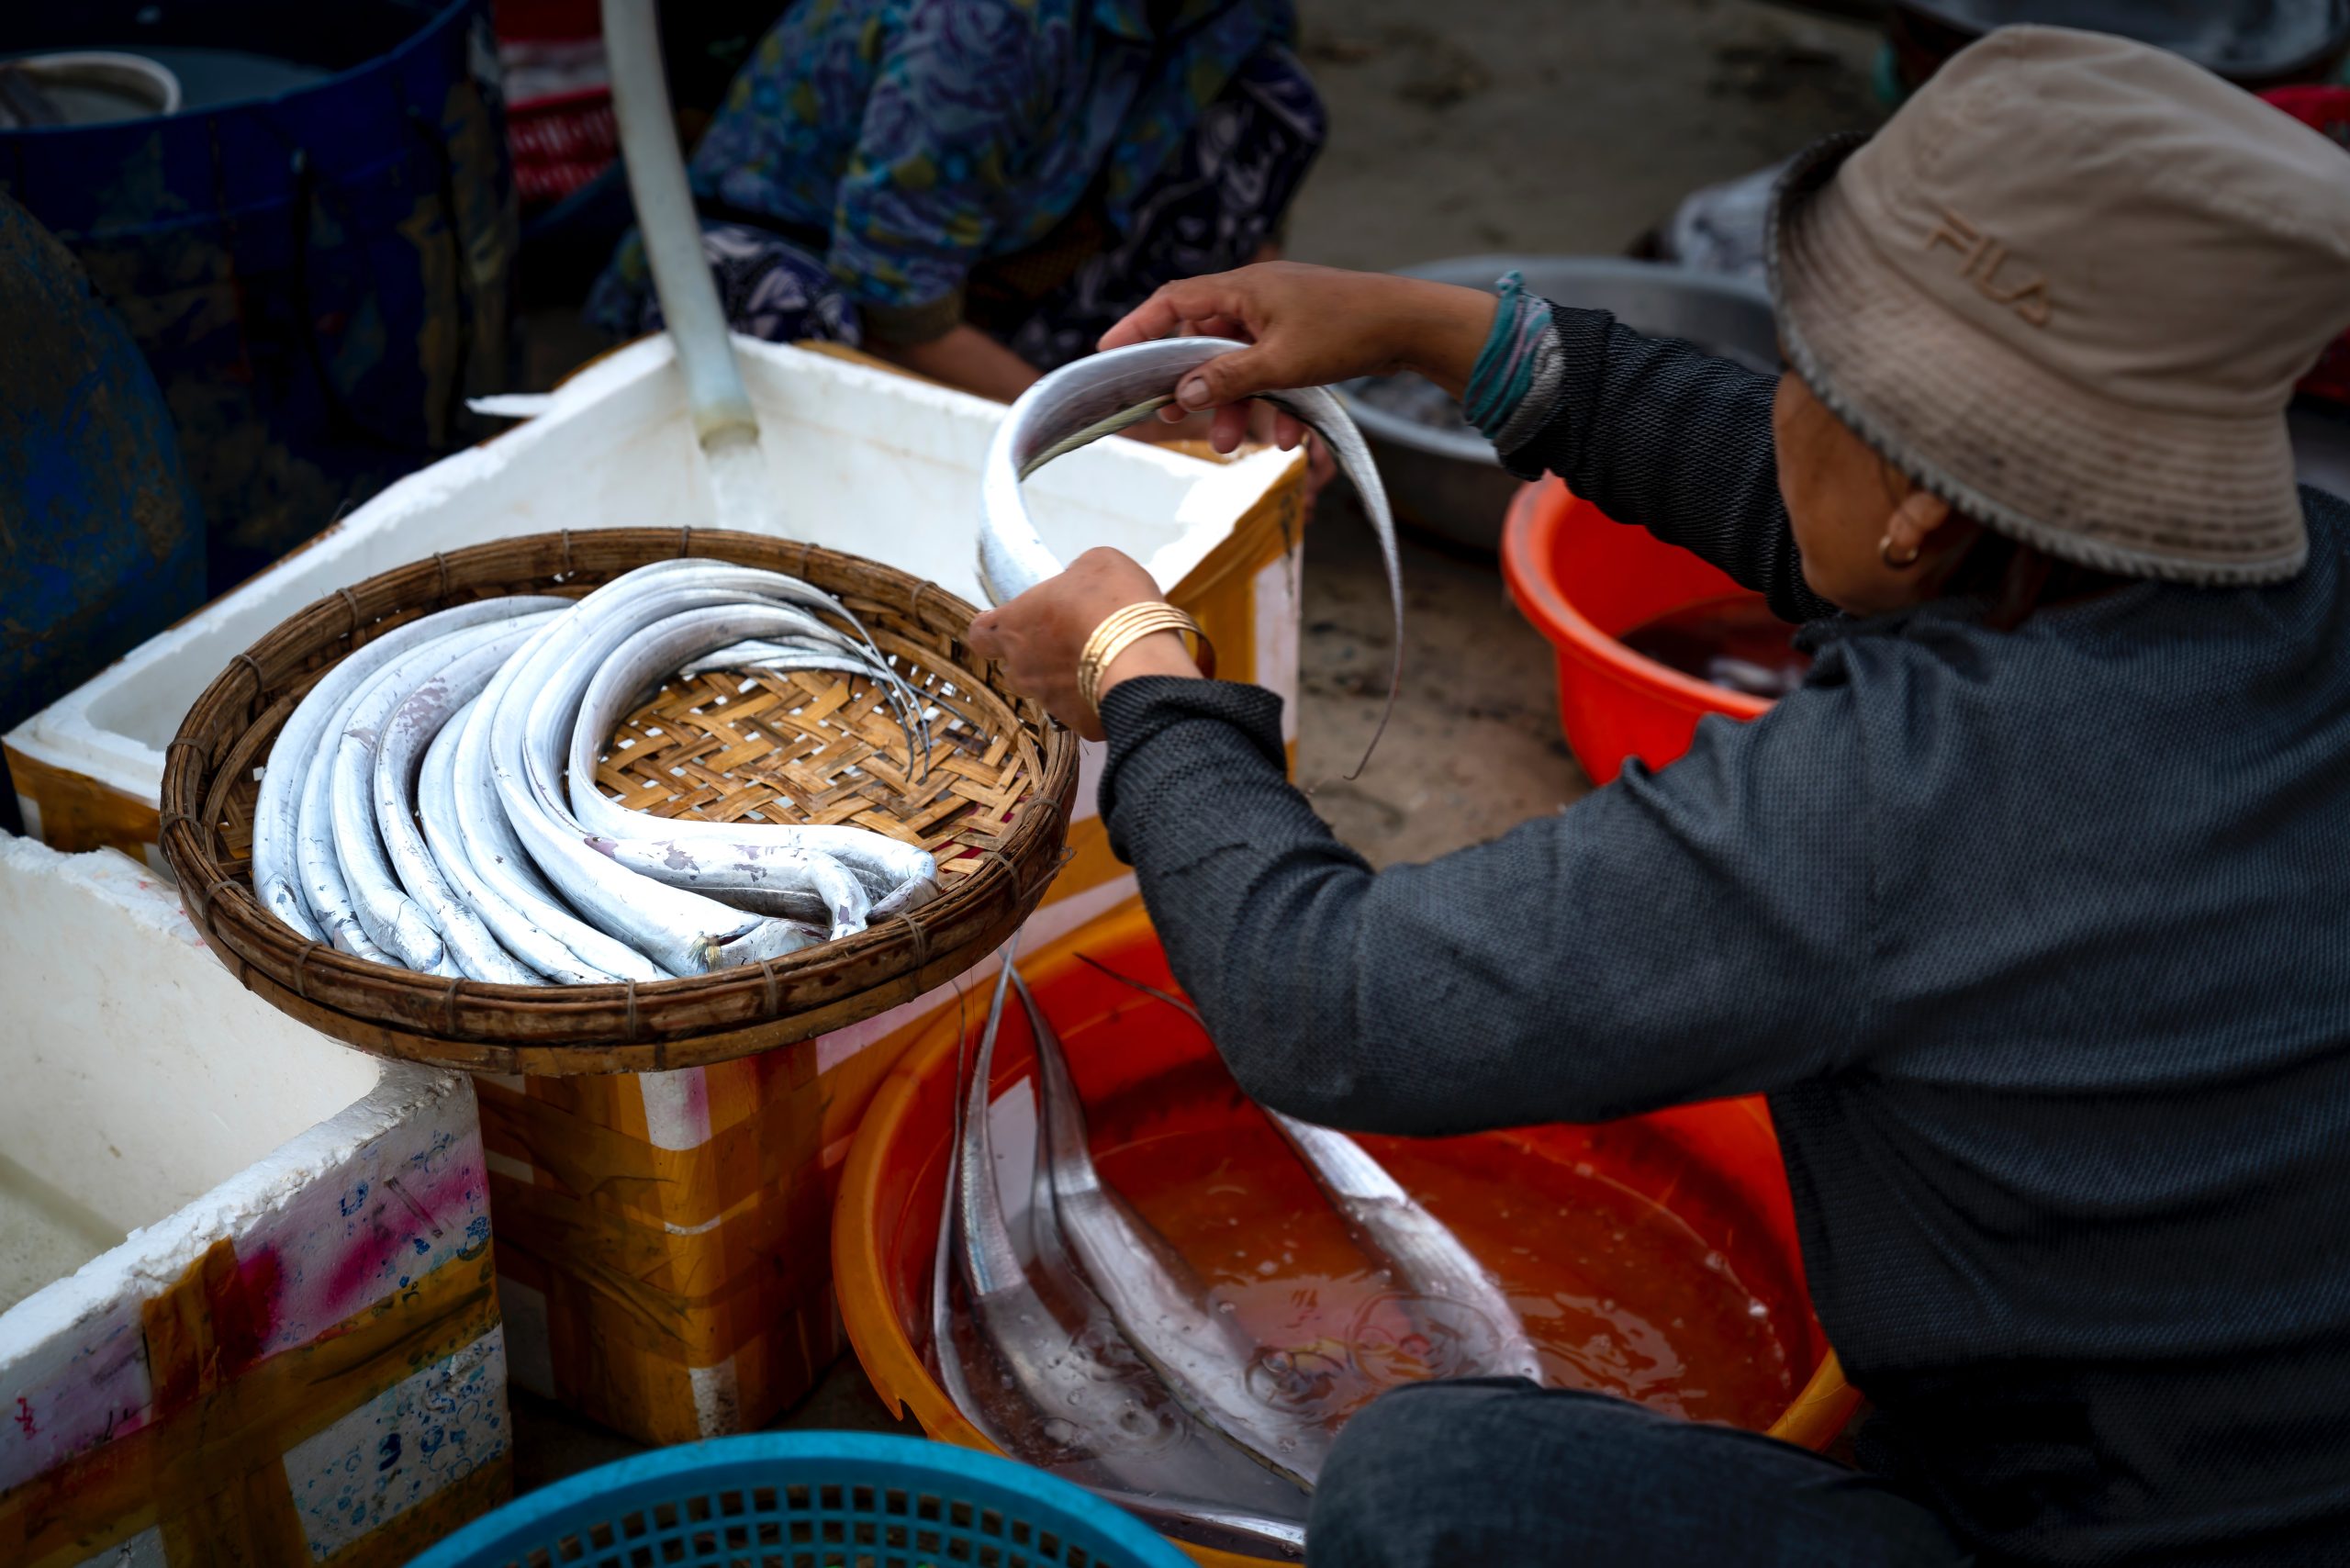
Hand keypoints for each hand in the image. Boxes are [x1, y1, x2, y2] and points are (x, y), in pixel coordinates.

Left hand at [966, 549, 1201, 740]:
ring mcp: (1049, 701)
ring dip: (1063, 679)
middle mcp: (1023, 667)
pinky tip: (1117, 686)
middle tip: (1066, 642)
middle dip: (1034, 656)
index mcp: (1015, 625)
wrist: (1143, 658)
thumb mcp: (1097, 564)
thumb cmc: (1112, 601)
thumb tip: (1075, 589)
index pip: (980, 635)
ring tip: (1098, 665)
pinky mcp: (1079, 725)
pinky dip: (1093, 701)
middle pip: (1015, 666)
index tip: (1010, 624)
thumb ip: (1074, 578)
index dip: (992, 630)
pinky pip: (1080, 711)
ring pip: (1046, 691)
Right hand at [1099, 261, 1498, 453]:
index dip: (1137, 327)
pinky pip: (1271, 372)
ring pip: (1238, 365)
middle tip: (1169, 416)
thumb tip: (1180, 394)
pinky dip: (1272, 404)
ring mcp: (1279, 317)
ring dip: (1232, 405)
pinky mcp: (1301, 338)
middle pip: (1203, 341)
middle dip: (1191, 385)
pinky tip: (1287, 439)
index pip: (1172, 302)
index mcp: (1243, 289)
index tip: (1108, 354)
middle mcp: (1255, 298)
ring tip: (1230, 444)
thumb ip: (1226, 379)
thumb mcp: (1280, 363)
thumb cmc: (1347, 331)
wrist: (1412, 326)